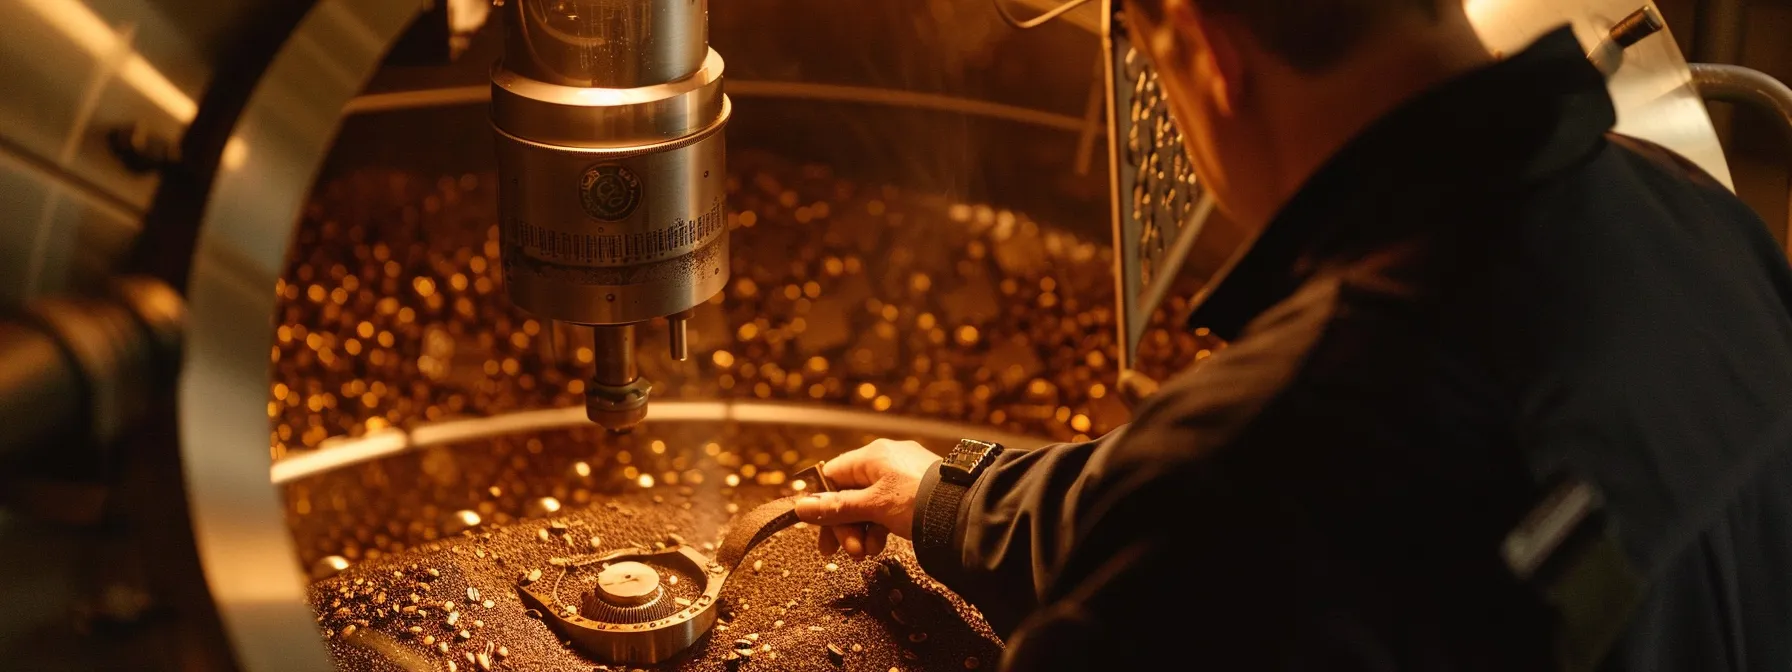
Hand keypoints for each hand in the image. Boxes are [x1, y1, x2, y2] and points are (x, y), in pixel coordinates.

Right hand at [794, 439, 939, 560]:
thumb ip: (836, 508)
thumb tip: (801, 507)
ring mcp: (903, 476)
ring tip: (866, 553)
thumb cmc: (917, 501)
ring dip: (861, 531)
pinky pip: (886, 509)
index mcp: (873, 455)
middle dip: (845, 526)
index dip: (823, 503)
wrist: (965, 511)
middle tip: (846, 552)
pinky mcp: (916, 491)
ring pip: (868, 505)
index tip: (820, 529)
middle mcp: (886, 460)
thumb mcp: (873, 506)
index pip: (833, 475)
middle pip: (849, 493)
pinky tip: (880, 546)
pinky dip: (879, 528)